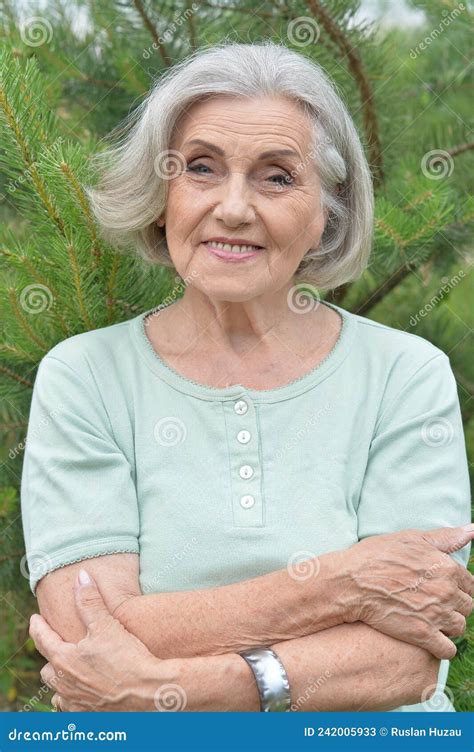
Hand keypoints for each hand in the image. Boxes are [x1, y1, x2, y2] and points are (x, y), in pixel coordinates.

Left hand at [29, 569, 180, 711]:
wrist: (148, 692)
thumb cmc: (127, 658)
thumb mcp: (107, 624)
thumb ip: (90, 601)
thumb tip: (81, 577)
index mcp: (64, 660)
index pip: (42, 640)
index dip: (37, 627)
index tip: (35, 618)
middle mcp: (65, 684)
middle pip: (48, 669)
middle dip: (51, 656)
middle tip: (57, 645)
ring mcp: (75, 703)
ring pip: (57, 691)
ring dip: (60, 680)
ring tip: (68, 671)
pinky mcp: (88, 716)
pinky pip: (70, 709)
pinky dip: (71, 699)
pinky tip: (81, 694)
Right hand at [343, 525, 473, 658]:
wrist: (352, 581)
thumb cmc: (378, 555)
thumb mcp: (412, 538)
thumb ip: (446, 537)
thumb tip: (473, 530)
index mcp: (447, 568)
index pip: (470, 584)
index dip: (458, 586)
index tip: (443, 588)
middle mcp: (447, 592)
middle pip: (468, 606)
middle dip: (455, 605)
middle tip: (436, 603)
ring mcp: (436, 615)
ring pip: (459, 627)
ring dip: (449, 625)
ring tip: (433, 620)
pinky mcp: (422, 635)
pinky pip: (447, 650)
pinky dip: (443, 648)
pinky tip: (431, 640)